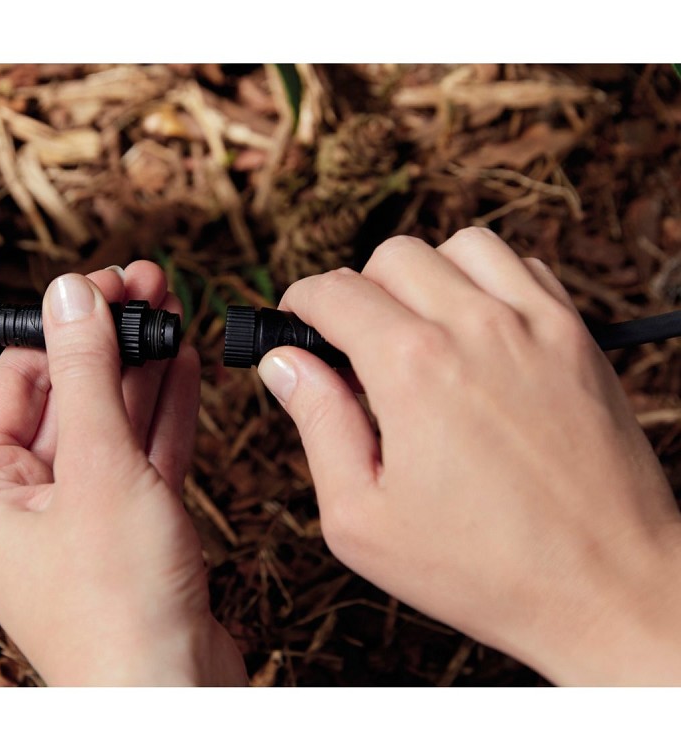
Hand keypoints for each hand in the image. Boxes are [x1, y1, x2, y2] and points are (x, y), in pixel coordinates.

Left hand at [0, 262, 245, 685]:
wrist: (175, 695)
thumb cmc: (119, 608)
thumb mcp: (98, 469)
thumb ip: (87, 375)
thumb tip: (68, 294)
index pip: (15, 381)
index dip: (61, 326)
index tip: (102, 283)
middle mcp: (21, 504)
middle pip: (66, 397)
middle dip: (109, 342)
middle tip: (145, 284)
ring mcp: (76, 517)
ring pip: (108, 422)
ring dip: (140, 369)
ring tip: (168, 310)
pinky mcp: (126, 529)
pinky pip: (139, 455)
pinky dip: (161, 413)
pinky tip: (181, 364)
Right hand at [257, 228, 680, 684]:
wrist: (607, 589)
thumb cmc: (480, 569)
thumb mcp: (362, 517)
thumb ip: (316, 424)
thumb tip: (283, 363)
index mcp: (411, 370)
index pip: (334, 292)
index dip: (300, 304)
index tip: (297, 325)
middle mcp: (475, 328)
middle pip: (391, 256)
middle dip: (358, 292)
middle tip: (356, 348)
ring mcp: (536, 325)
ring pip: (459, 246)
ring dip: (425, 277)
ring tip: (418, 333)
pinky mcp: (578, 337)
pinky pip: (522, 266)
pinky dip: (487, 281)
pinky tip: (476, 334)